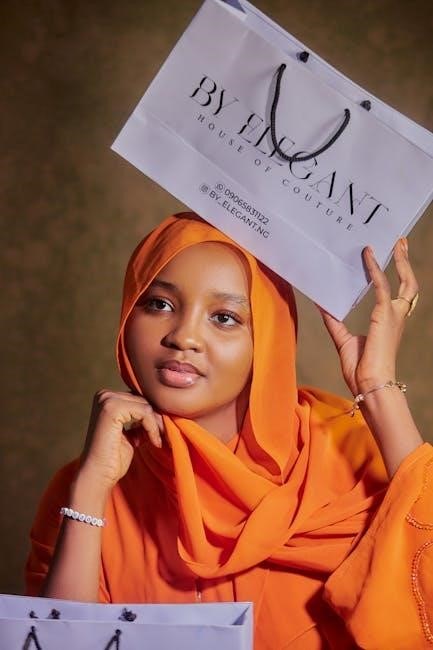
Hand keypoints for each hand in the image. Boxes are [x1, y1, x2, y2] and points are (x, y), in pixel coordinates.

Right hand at [79, 390, 163, 488]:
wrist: (98, 474)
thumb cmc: (113, 457)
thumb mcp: (131, 434)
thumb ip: (140, 421)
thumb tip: (160, 414)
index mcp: (107, 399)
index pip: (139, 399)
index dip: (152, 416)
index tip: (160, 432)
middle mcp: (105, 395)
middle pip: (143, 400)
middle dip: (156, 419)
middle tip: (161, 436)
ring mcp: (107, 400)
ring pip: (146, 405)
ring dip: (156, 424)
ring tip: (156, 440)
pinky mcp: (112, 408)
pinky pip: (144, 412)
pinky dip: (152, 428)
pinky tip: (154, 442)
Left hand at [318, 238, 418, 395]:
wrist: (368, 384)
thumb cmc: (360, 368)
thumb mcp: (342, 339)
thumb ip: (334, 320)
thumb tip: (322, 304)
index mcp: (388, 322)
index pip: (394, 292)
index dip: (393, 273)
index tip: (387, 256)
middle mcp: (396, 316)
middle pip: (409, 283)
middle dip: (405, 261)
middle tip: (400, 242)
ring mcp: (393, 315)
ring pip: (404, 281)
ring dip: (400, 260)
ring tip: (395, 242)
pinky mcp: (385, 315)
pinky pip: (382, 286)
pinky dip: (374, 270)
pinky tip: (367, 257)